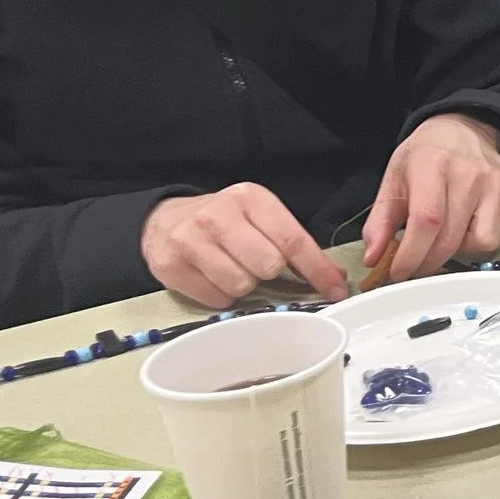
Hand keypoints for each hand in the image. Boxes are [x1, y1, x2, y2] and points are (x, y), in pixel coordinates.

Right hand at [144, 184, 348, 307]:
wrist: (164, 220)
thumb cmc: (224, 221)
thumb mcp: (261, 218)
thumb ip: (296, 244)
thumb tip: (334, 278)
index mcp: (249, 199)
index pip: (292, 240)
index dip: (317, 270)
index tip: (335, 290)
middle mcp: (218, 215)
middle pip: (268, 265)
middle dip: (270, 272)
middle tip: (258, 265)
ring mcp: (190, 240)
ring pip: (241, 285)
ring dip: (245, 286)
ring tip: (234, 269)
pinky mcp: (170, 266)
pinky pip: (216, 299)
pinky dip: (222, 296)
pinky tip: (214, 277)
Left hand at [361, 112, 499, 283]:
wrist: (464, 130)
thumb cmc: (427, 155)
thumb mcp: (394, 178)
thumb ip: (380, 220)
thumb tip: (374, 257)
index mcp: (433, 164)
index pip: (426, 221)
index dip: (411, 254)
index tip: (398, 271)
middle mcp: (470, 173)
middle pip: (451, 238)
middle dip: (428, 262)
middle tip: (415, 264)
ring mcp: (497, 184)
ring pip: (482, 242)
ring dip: (459, 252)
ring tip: (445, 240)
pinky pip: (499, 237)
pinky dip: (478, 244)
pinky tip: (464, 230)